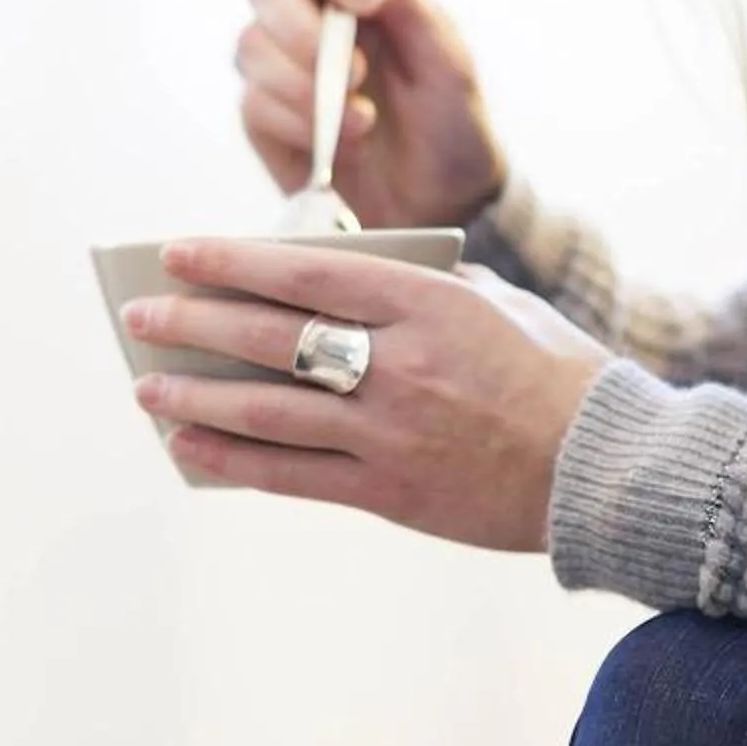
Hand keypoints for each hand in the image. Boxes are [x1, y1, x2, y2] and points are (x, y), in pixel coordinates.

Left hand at [123, 239, 610, 550]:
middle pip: (271, 338)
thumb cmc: (551, 373)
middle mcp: (401, 366)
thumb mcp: (493, 303)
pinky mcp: (390, 493)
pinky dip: (232, 457)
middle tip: (139, 316)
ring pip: (268, 411)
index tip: (175, 252)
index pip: (306, 271)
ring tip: (146, 386)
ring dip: (195, 396)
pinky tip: (189, 444)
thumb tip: (332, 274)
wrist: (608, 469)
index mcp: (428, 304)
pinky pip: (291, 475)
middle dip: (192, 324)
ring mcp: (391, 434)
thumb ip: (417, 284)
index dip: (231, 261)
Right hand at [237, 0, 506, 230]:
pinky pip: (255, 104)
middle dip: (303, 29)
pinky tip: (340, 147)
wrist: (437, 203)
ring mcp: (279, 66)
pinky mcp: (263, 115)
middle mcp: (306, 16)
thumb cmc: (449, 121)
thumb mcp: (444, 59)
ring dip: (306, 88)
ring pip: (250, 47)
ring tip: (363, 122)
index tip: (372, 0)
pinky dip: (298, 125)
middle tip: (356, 72)